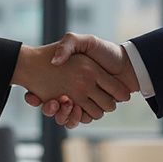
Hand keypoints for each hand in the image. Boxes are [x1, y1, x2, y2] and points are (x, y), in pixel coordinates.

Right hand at [12, 43, 131, 122]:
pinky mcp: (94, 110)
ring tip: (66, 104)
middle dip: (51, 109)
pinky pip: (81, 120)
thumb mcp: (85, 41)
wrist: (128, 65)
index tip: (34, 97)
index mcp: (68, 77)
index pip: (43, 92)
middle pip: (53, 109)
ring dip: (64, 114)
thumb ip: (68, 45)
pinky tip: (76, 109)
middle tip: (54, 101)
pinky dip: (77, 118)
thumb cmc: (106, 52)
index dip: (36, 98)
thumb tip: (54, 62)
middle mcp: (73, 90)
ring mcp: (84, 101)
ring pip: (66, 117)